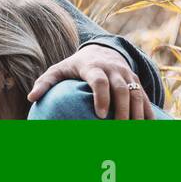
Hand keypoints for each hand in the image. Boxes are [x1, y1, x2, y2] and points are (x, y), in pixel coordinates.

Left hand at [27, 43, 153, 119]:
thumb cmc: (75, 66)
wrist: (101, 50)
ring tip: (135, 132)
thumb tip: (31, 98)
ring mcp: (127, 75)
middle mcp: (113, 69)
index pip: (100, 81)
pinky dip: (148, 111)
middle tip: (119, 128)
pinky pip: (144, 96)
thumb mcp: (58, 69)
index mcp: (93, 67)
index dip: (101, 97)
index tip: (100, 115)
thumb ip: (45, 82)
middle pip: (121, 89)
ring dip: (137, 113)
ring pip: (136, 93)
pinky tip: (149, 127)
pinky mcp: (135, 81)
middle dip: (122, 109)